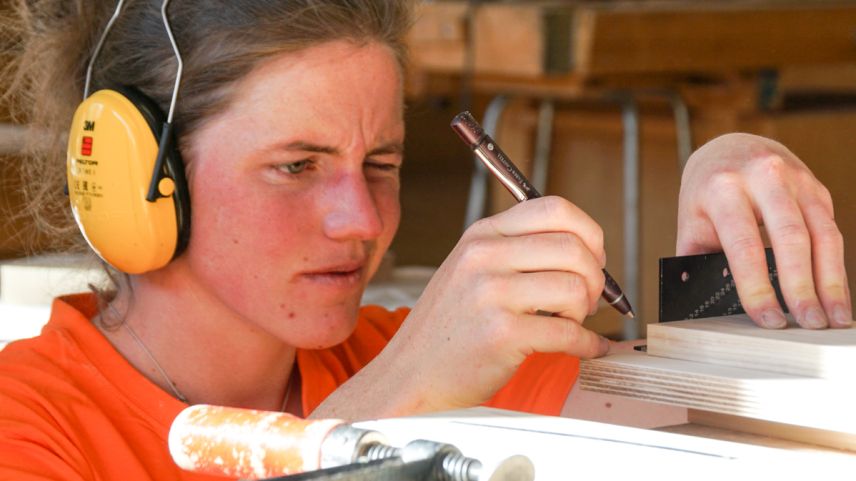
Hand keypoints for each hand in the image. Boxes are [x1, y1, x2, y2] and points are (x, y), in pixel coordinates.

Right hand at [386, 196, 609, 410]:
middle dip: (595, 278)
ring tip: (569, 323)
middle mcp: (484, 256)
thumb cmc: (449, 327)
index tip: (594, 256)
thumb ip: (517, 250)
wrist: (411, 374)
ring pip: (575, 288)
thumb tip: (586, 250)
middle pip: (574, 248)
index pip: (554, 209)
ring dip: (584, 312)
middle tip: (587, 299)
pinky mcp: (502, 334)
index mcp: (482, 234)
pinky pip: (569, 333)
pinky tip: (583, 347)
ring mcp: (491, 294)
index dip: (589, 232)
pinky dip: (587, 343)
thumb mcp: (471, 268)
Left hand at [677, 133, 850, 328]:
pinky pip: (832, 232)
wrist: (728, 148)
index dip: (757, 285)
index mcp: (723, 188)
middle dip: (801, 286)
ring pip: (822, 235)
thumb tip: (704, 307)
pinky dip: (835, 267)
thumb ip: (698, 260)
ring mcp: (796, 180)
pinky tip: (836, 295)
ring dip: (831, 282)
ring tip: (833, 318)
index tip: (768, 318)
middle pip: (791, 238)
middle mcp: (763, 178)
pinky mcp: (817, 189)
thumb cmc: (706, 193)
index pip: (743, 244)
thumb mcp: (691, 221)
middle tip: (809, 324)